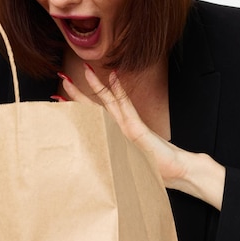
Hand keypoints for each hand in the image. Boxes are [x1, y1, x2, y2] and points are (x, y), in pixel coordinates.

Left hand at [59, 65, 225, 208]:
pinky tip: (114, 77)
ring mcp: (128, 127)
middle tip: (62, 76)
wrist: (180, 170)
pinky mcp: (137, 130)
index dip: (76, 106)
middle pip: (95, 105)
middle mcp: (120, 128)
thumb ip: (113, 157)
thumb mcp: (126, 165)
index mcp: (115, 136)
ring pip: (108, 102)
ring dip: (96, 85)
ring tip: (83, 70)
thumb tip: (95, 157)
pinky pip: (125, 107)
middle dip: (78, 90)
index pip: (92, 116)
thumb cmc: (155, 170)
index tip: (59, 97)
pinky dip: (119, 91)